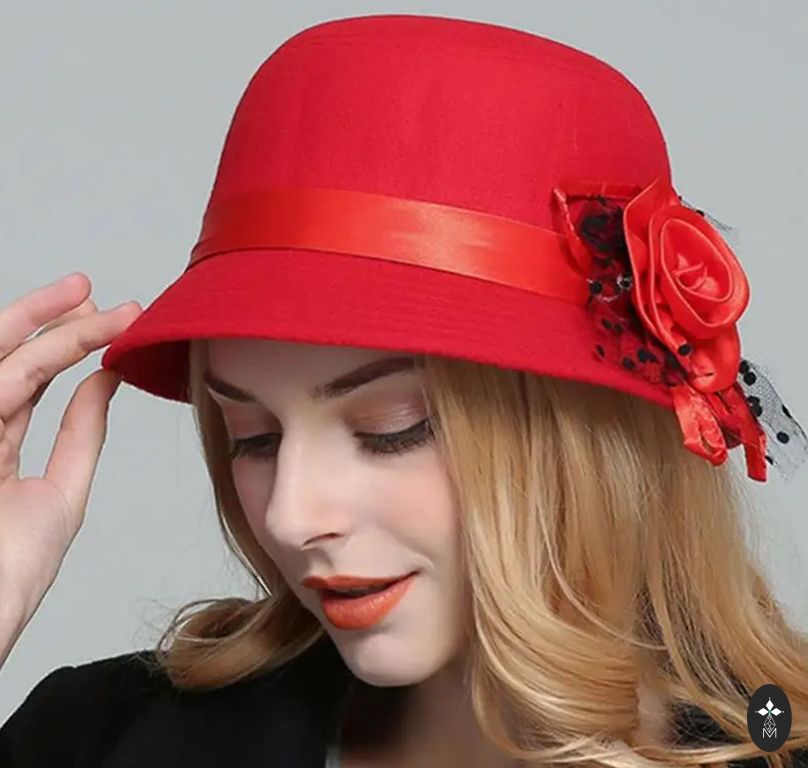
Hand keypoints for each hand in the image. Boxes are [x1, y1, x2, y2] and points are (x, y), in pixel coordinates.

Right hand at [0, 272, 140, 665]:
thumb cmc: (11, 570)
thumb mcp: (61, 490)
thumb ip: (80, 433)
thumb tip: (106, 379)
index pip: (24, 378)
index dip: (62, 344)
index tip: (107, 317)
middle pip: (6, 358)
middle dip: (46, 318)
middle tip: (92, 291)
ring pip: (4, 361)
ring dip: (48, 326)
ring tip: (94, 300)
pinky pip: (0, 386)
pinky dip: (36, 355)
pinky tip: (76, 332)